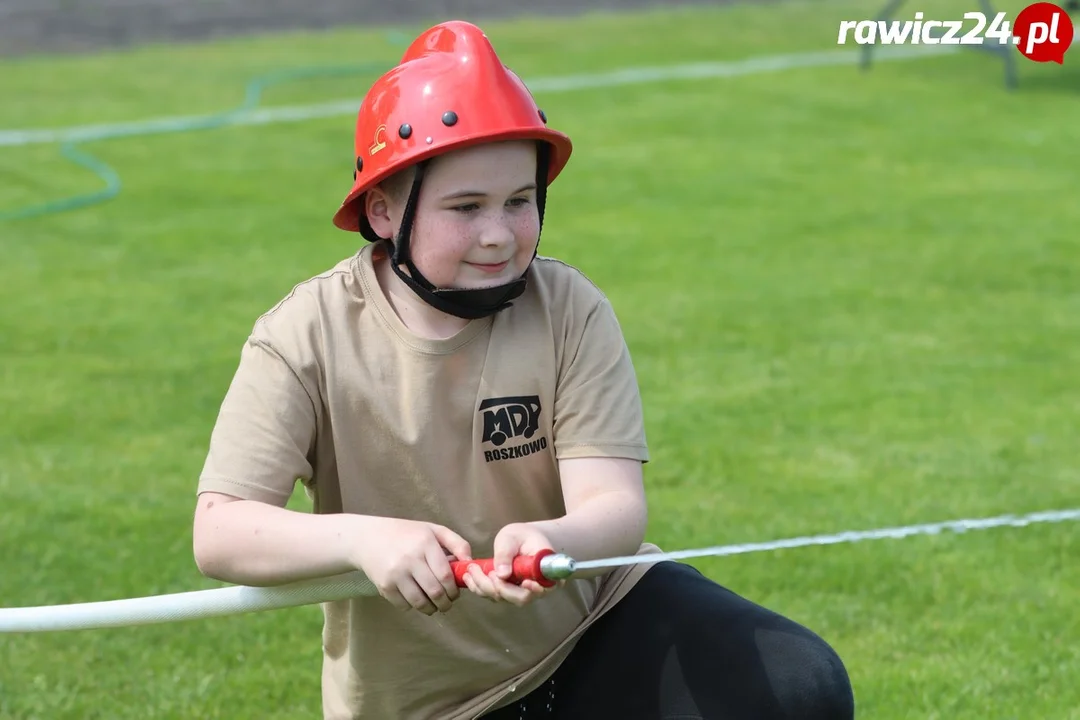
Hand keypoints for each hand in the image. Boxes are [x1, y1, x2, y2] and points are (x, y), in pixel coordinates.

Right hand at [350, 516, 472, 615]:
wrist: (369, 538)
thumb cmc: (407, 534)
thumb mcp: (433, 530)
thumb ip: (457, 543)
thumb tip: (470, 563)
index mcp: (425, 543)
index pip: (445, 575)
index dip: (454, 589)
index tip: (455, 593)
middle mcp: (410, 559)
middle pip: (435, 592)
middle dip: (445, 603)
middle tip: (447, 604)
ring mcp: (396, 573)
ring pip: (420, 602)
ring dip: (431, 609)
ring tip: (434, 606)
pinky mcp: (384, 586)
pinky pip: (404, 605)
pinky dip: (413, 607)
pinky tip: (416, 600)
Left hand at [461, 523, 562, 606]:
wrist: (523, 539)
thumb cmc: (521, 535)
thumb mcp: (512, 537)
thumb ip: (506, 553)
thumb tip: (501, 574)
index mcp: (544, 571)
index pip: (543, 587)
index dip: (532, 589)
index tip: (522, 582)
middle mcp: (536, 587)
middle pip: (520, 598)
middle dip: (497, 587)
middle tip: (483, 571)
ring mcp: (522, 593)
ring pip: (504, 598)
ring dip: (484, 587)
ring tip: (470, 570)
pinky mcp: (509, 594)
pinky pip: (494, 596)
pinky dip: (480, 588)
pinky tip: (469, 576)